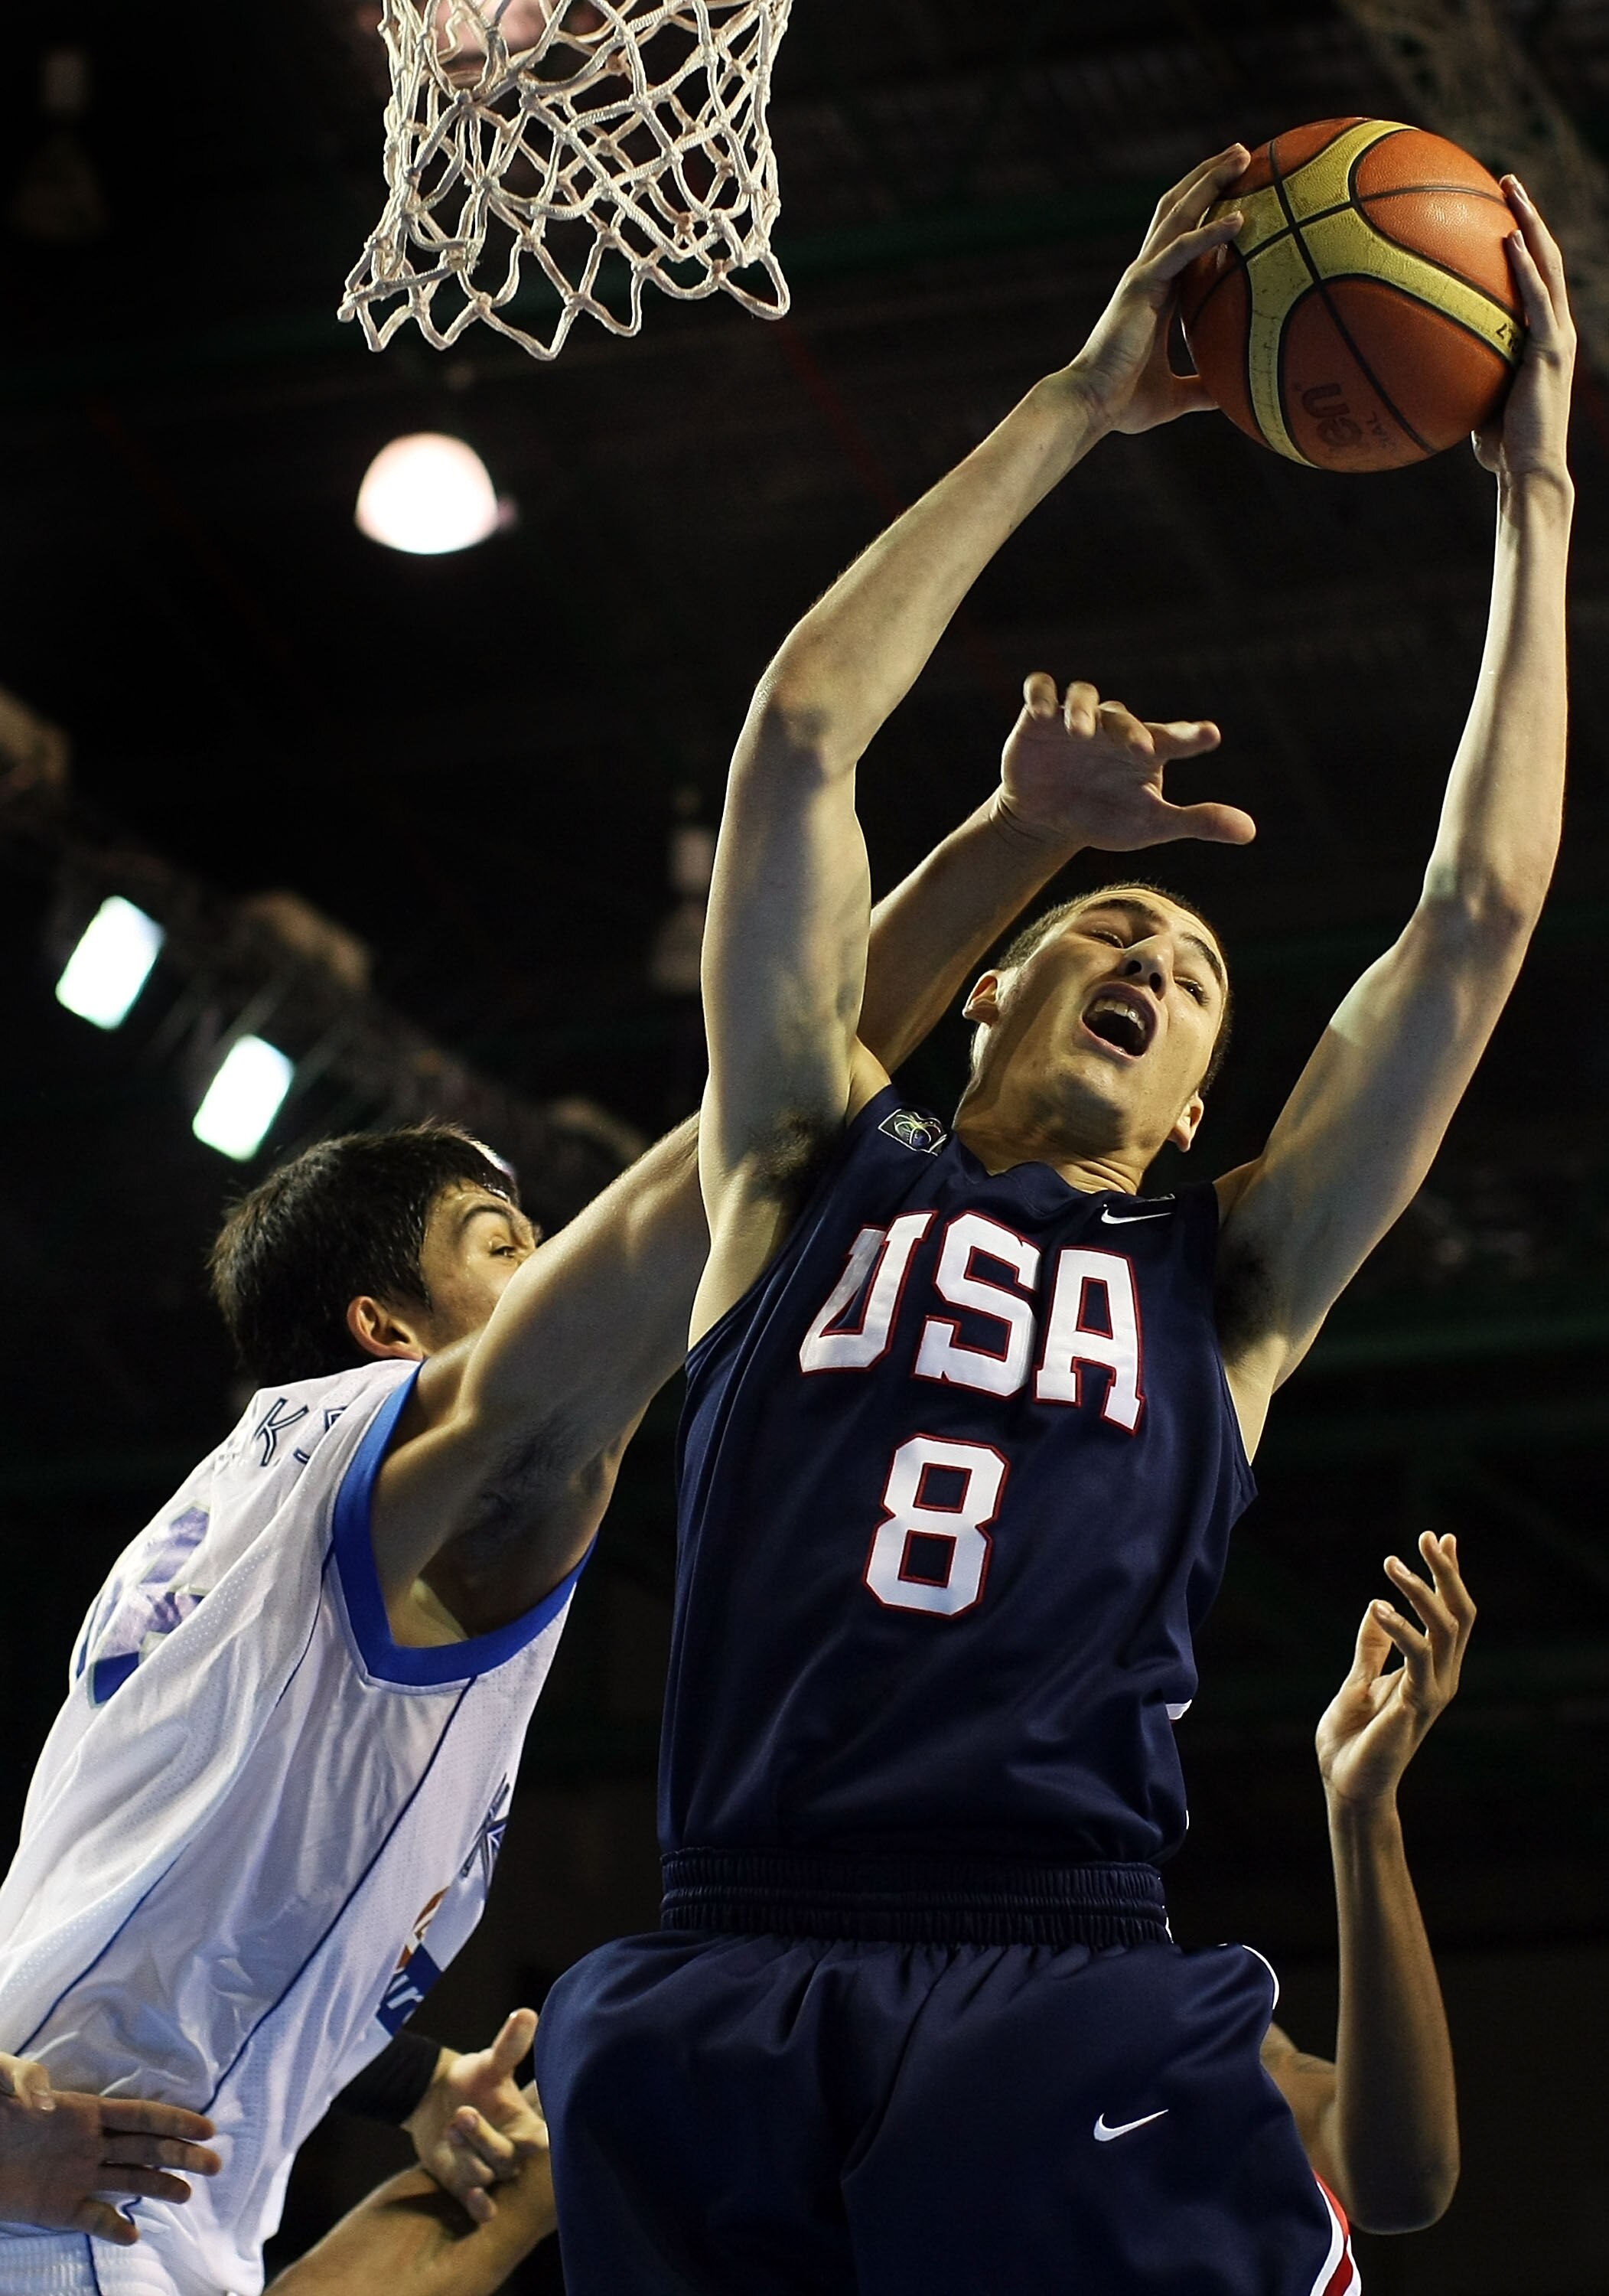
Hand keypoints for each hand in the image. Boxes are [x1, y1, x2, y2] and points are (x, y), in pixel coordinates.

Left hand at [0, 2065, 219, 2245]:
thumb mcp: (1, 2080)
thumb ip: (22, 2079)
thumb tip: (46, 2099)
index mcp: (84, 2111)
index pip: (139, 2115)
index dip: (174, 2120)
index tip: (207, 2127)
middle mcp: (90, 2144)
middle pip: (145, 2148)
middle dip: (181, 2155)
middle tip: (214, 2165)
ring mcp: (76, 2177)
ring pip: (128, 2180)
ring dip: (159, 2186)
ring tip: (187, 2194)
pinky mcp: (57, 2208)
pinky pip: (91, 2218)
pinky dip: (112, 2227)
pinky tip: (132, 2233)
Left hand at [405, 2010, 545, 2225]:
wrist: (433, 2099)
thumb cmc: (472, 2079)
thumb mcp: (489, 2063)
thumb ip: (510, 2045)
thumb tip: (526, 2012)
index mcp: (525, 2126)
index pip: (540, 2144)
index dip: (535, 2143)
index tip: (533, 2138)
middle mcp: (511, 2152)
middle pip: (506, 2159)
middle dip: (484, 2138)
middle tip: (463, 2113)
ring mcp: (489, 2172)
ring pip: (485, 2176)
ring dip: (467, 2155)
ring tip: (451, 2126)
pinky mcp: (467, 2187)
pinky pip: (479, 2206)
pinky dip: (479, 2205)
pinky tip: (474, 2196)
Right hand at [992, 674, 1253, 852]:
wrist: (1048, 820)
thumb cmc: (1105, 818)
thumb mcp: (1152, 825)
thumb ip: (1198, 822)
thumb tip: (1251, 832)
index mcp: (1146, 748)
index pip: (1174, 736)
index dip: (1191, 734)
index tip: (1210, 736)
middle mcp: (1113, 728)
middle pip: (1123, 717)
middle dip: (1130, 730)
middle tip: (1139, 749)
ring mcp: (1076, 719)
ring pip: (1083, 697)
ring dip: (1082, 710)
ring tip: (1079, 733)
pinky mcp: (1039, 718)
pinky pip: (1040, 691)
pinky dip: (1040, 695)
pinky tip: (1042, 711)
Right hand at [1067, 146, 1247, 434]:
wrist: (1089, 406)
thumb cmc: (1123, 404)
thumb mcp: (1174, 396)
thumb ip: (1201, 389)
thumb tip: (1232, 397)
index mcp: (1154, 291)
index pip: (1182, 236)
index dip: (1204, 207)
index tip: (1236, 188)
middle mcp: (1147, 274)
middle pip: (1179, 209)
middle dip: (1209, 176)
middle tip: (1243, 153)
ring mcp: (1143, 275)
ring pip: (1179, 213)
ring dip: (1210, 181)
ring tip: (1242, 156)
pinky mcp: (1141, 286)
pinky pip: (1182, 250)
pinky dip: (1210, 232)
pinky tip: (1240, 218)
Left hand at [1317, 1532, 1474, 1811]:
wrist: (1345, 1785)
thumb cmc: (1351, 1740)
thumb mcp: (1358, 1681)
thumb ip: (1371, 1648)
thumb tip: (1378, 1607)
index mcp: (1429, 1671)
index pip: (1450, 1615)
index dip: (1449, 1576)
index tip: (1441, 1536)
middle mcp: (1440, 1678)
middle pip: (1459, 1615)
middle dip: (1447, 1573)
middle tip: (1428, 1537)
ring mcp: (1432, 1692)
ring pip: (1445, 1629)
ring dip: (1421, 1591)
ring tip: (1391, 1563)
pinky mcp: (1416, 1705)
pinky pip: (1417, 1657)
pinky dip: (1400, 1627)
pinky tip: (1378, 1606)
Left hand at [1475, 180, 1574, 485]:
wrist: (1529, 470)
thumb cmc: (1500, 447)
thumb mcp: (1474, 401)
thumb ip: (1459, 375)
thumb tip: (1418, 365)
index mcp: (1541, 337)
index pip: (1534, 277)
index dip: (1521, 241)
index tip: (1495, 212)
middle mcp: (1555, 328)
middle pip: (1545, 257)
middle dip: (1527, 215)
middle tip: (1505, 181)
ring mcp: (1558, 336)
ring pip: (1549, 265)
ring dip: (1530, 223)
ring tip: (1510, 189)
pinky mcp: (1552, 350)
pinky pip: (1538, 299)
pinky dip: (1526, 267)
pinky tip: (1509, 239)